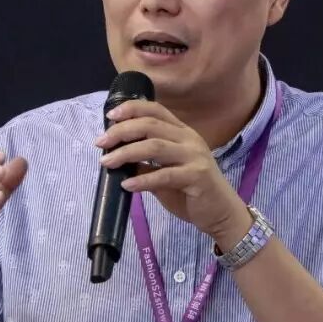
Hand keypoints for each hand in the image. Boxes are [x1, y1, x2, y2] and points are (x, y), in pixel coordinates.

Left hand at [94, 100, 246, 239]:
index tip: (110, 115)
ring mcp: (195, 157)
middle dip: (121, 131)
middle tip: (101, 142)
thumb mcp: (166, 173)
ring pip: (154, 147)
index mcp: (182, 133)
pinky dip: (142, 179)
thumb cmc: (192, 192)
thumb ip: (147, 163)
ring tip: (107, 162)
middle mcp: (189, 139)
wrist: (221, 213)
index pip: (156, 110)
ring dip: (126, 153)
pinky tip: (127, 185)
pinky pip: (164, 175)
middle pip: (150, 125)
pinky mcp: (197, 177)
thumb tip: (118, 156)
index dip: (132, 108)